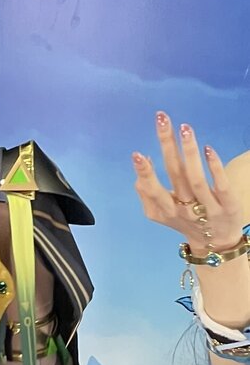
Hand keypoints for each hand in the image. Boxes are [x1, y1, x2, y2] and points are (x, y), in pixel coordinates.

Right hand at [132, 112, 243, 253]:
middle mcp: (185, 210)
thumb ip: (146, 193)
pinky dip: (214, 168)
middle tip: (162, 120)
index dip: (144, 173)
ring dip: (189, 152)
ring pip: (196, 180)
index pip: (152, 190)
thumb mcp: (160, 212)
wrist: (215, 243)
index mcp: (165, 211)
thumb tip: (140, 167)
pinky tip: (207, 148)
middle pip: (174, 176)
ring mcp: (207, 209)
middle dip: (167, 146)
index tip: (136, 154)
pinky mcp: (228, 207)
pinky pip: (221, 186)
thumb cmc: (184, 220)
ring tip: (184, 127)